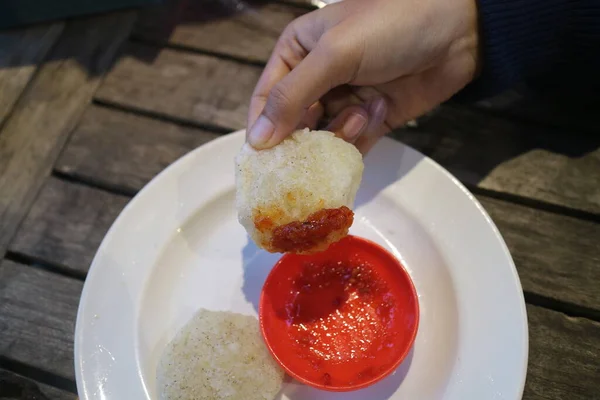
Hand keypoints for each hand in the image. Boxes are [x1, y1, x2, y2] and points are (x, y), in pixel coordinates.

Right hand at [247, 0, 478, 153]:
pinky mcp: (371, 118)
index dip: (262, 128)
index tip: (263, 161)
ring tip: (362, 112)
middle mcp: (316, 78)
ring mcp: (344, 100)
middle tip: (310, 155)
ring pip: (323, 138)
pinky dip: (361, 138)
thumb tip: (257, 141)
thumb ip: (292, 97)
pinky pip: (352, 144)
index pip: (265, 98)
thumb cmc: (390, 27)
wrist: (458, 30)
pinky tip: (377, 112)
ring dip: (340, 132)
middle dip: (303, 140)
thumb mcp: (334, 54)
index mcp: (297, 52)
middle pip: (293, 124)